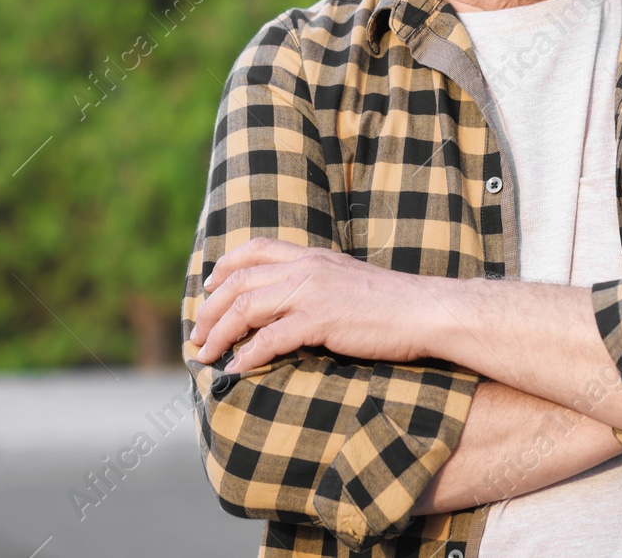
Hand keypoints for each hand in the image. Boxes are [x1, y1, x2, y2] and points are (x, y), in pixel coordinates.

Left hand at [190, 239, 429, 371]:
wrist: (425, 311)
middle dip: (210, 309)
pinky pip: (270, 339)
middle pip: (240, 281)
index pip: (255, 249)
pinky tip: (234, 372)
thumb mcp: (348, 281)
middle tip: (196, 335)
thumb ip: (318, 284)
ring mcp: (313, 292)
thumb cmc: (392, 305)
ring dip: (219, 334)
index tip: (208, 286)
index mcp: (313, 256)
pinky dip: (246, 357)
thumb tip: (294, 304)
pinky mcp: (321, 320)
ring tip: (204, 355)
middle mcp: (307, 268)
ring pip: (246, 307)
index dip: (224, 266)